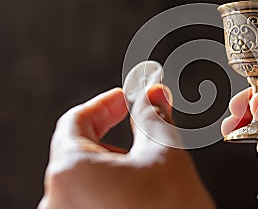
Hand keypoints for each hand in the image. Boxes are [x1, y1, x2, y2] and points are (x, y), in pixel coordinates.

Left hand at [39, 84, 214, 208]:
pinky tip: (141, 189)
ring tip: (148, 163)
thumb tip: (151, 94)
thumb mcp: (165, 154)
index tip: (126, 98)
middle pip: (80, 149)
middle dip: (114, 132)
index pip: (76, 121)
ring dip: (116, 160)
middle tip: (143, 123)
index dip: (105, 104)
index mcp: (70, 173)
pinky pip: (91, 199)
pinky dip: (113, 185)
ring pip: (87, 177)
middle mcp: (58, 201)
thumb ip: (153, 117)